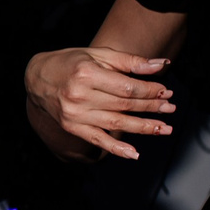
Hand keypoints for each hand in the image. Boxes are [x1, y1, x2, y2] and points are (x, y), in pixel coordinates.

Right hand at [23, 46, 174, 160]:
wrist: (38, 78)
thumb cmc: (71, 63)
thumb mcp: (99, 55)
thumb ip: (130, 61)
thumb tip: (161, 65)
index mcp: (86, 74)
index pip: (126, 87)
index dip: (149, 90)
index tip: (166, 92)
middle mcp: (79, 96)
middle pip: (124, 105)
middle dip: (151, 107)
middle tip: (171, 109)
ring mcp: (75, 114)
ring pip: (116, 123)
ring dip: (143, 128)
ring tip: (164, 129)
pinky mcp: (72, 127)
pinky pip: (97, 140)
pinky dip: (116, 149)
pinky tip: (134, 153)